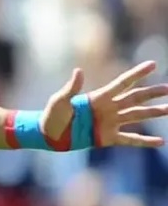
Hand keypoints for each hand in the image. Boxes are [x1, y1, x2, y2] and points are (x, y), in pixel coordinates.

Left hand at [41, 61, 167, 147]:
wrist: (48, 135)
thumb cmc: (51, 115)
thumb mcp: (60, 100)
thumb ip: (71, 87)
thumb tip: (78, 70)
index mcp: (99, 97)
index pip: (123, 83)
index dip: (137, 74)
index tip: (153, 64)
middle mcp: (109, 108)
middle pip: (136, 98)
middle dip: (152, 93)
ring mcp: (110, 123)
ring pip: (137, 115)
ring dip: (154, 113)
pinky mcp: (108, 138)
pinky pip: (131, 139)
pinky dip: (145, 141)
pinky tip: (160, 141)